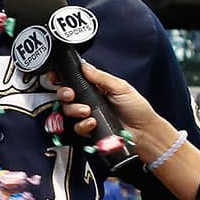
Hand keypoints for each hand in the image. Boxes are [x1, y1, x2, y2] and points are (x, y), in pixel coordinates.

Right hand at [53, 62, 172, 145]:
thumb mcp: (121, 87)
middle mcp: (89, 100)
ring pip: (68, 110)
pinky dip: (82, 125)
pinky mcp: (88, 129)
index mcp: (96, 87)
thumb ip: (101, 77)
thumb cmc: (137, 109)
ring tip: (87, 111)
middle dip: (64, 93)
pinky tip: (92, 123)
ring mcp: (87, 115)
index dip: (62, 77)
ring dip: (75, 109)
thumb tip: (84, 66)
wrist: (144, 132)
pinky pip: (76, 126)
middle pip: (65, 94)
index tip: (55, 76)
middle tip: (71, 94)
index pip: (74, 80)